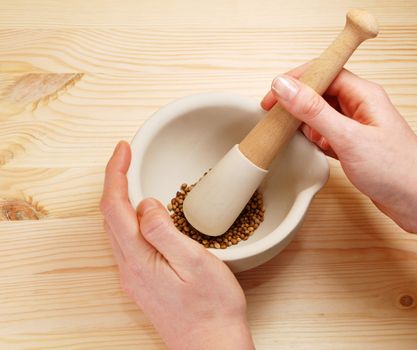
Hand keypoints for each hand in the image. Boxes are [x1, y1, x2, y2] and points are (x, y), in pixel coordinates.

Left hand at [100, 141, 253, 349]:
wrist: (213, 347)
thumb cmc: (212, 309)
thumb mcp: (195, 263)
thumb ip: (164, 231)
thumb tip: (145, 204)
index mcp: (139, 259)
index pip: (114, 207)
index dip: (115, 173)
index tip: (123, 149)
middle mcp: (130, 269)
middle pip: (110, 216)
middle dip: (115, 181)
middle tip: (128, 158)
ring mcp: (135, 277)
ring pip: (118, 229)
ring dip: (122, 199)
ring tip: (135, 178)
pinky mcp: (145, 282)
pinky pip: (129, 242)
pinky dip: (131, 218)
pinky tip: (147, 214)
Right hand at [261, 64, 416, 232]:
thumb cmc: (397, 170)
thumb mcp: (348, 138)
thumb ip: (314, 110)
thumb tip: (284, 86)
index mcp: (364, 94)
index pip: (324, 72)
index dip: (296, 81)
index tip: (272, 96)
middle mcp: (362, 106)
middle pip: (321, 91)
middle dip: (297, 101)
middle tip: (276, 116)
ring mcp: (359, 127)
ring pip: (323, 113)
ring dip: (305, 121)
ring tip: (292, 133)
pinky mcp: (356, 146)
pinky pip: (328, 133)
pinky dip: (315, 138)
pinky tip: (311, 147)